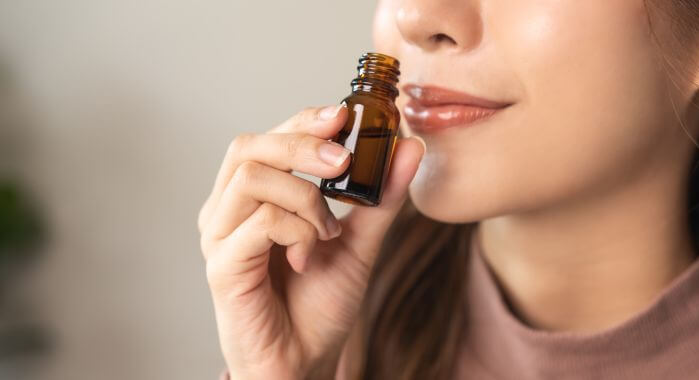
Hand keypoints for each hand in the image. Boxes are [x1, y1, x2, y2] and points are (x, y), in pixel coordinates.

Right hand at [197, 104, 424, 378]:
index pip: (267, 138)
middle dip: (302, 144)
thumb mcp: (359, 242)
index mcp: (252, 199)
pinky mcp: (223, 265)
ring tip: (328, 231)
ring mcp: (220, 237)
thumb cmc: (319, 304)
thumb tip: (409, 146)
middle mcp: (227, 211)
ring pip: (253, 176)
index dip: (303, 120)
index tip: (345, 115)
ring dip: (304, 196)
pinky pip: (261, 221)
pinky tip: (310, 255)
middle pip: (249, 146)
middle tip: (343, 162)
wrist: (303, 362)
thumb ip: (380, 197)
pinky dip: (298, 230)